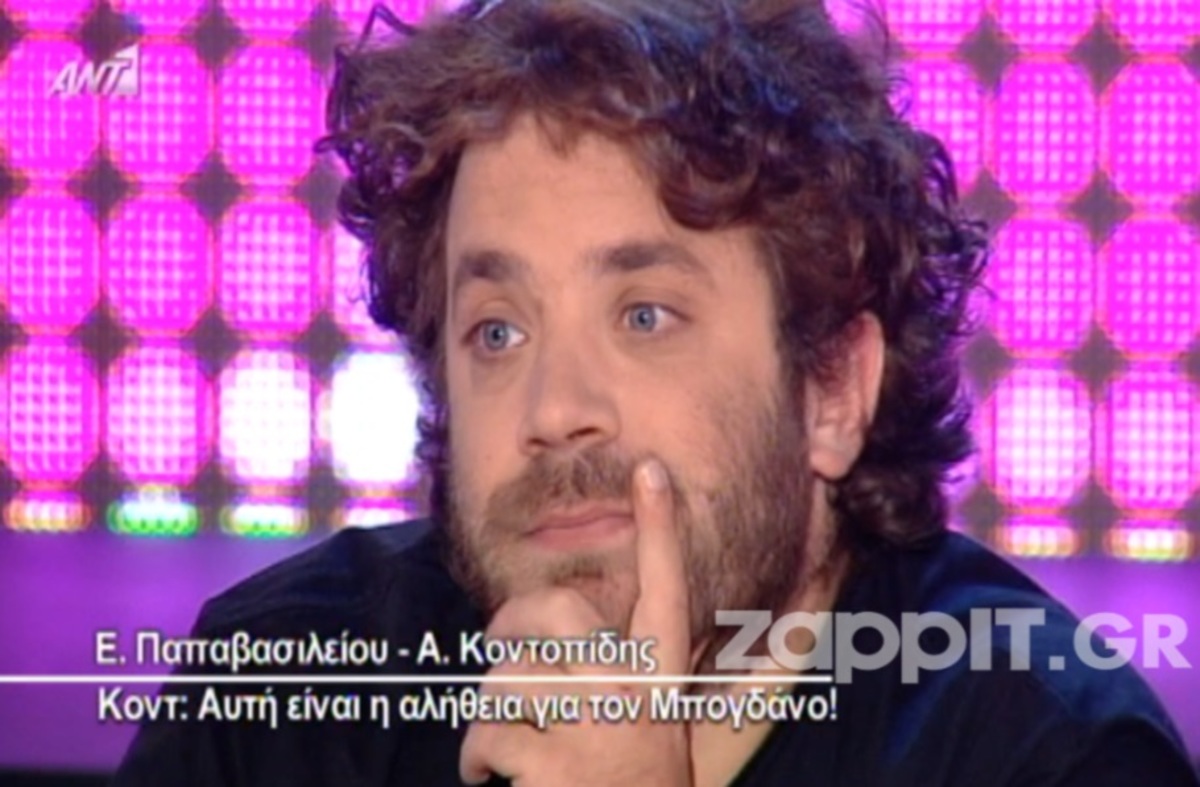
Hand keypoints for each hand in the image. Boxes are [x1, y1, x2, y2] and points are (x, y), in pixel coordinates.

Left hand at [459, 458, 692, 786]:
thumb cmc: (630, 783)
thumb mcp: (645, 726)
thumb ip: (620, 674)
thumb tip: (563, 627)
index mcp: (660, 680)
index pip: (666, 588)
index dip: (659, 527)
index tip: (651, 469)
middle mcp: (637, 695)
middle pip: (557, 612)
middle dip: (509, 623)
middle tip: (500, 646)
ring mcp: (601, 731)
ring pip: (507, 675)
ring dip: (488, 709)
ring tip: (502, 737)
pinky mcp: (559, 769)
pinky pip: (487, 733)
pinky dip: (475, 759)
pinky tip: (489, 775)